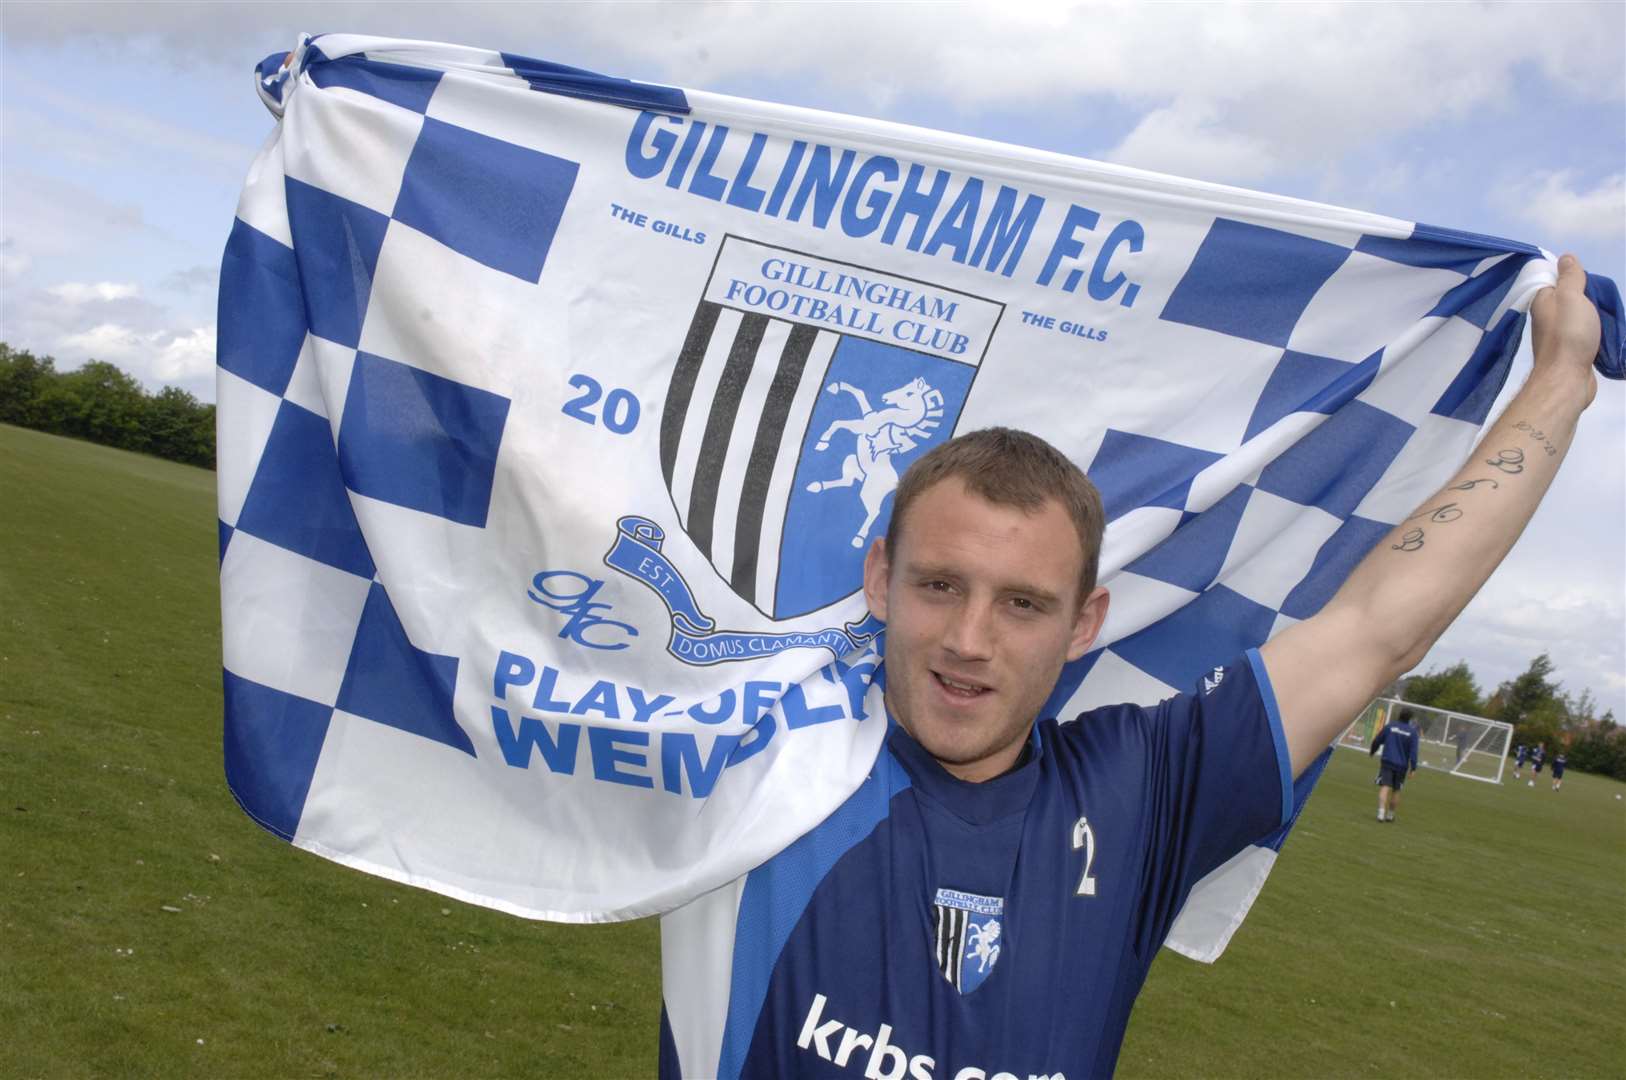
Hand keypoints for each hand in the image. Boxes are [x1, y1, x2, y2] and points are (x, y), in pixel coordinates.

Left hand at [1529, 254, 1599, 407]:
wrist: (1567, 379)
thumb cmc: (1569, 334)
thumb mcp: (1570, 297)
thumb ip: (1569, 278)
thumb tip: (1565, 258)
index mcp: (1542, 301)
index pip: (1554, 280)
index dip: (1572, 277)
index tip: (1587, 281)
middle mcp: (1545, 316)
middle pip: (1568, 297)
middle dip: (1586, 295)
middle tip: (1600, 297)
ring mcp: (1557, 334)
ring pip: (1577, 315)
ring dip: (1592, 313)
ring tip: (1604, 313)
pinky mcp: (1568, 349)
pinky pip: (1582, 332)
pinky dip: (1593, 329)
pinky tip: (1602, 330)